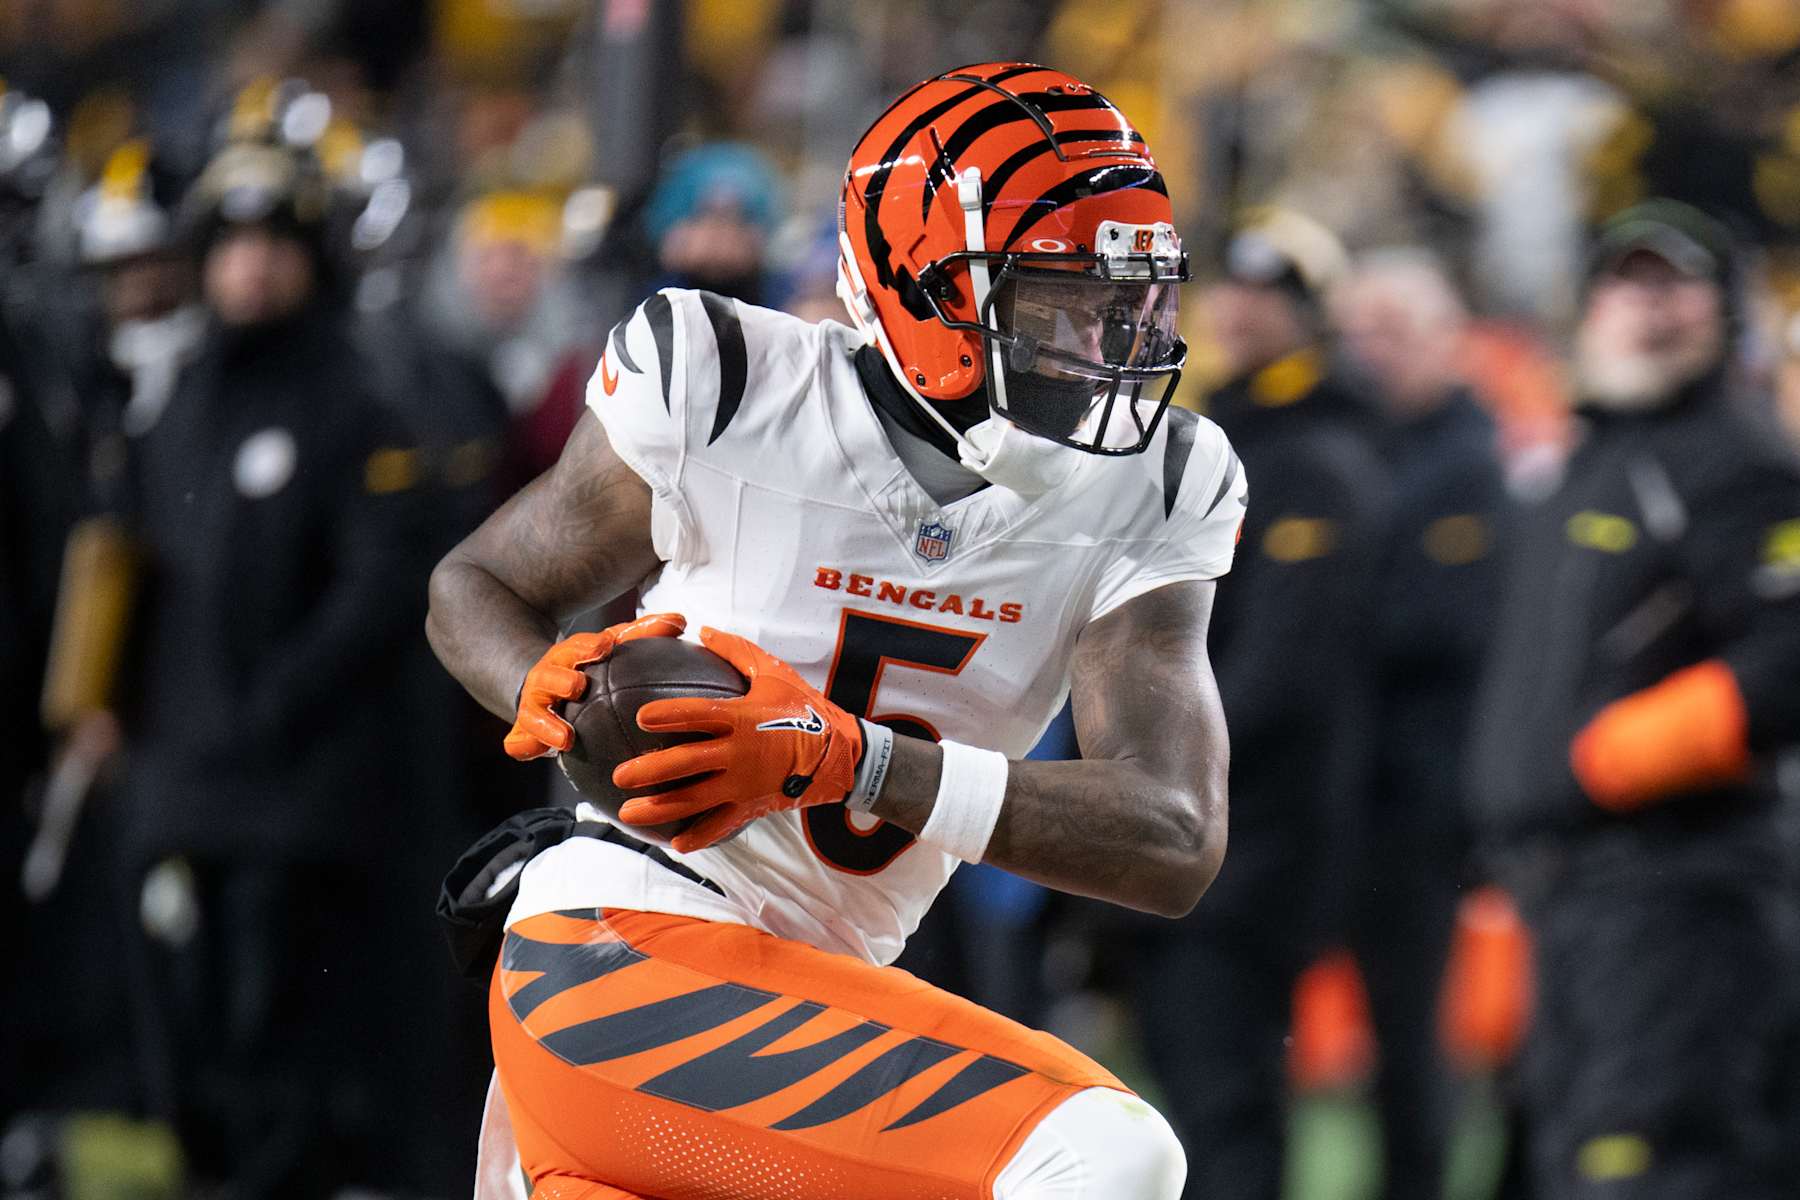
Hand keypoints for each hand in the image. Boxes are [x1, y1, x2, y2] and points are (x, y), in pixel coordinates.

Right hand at [502, 613, 685, 759]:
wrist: (546, 685)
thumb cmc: (589, 666)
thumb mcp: (613, 648)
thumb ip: (644, 635)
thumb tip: (680, 621)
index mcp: (570, 655)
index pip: (576, 647)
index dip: (587, 647)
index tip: (603, 648)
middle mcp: (548, 676)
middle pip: (549, 675)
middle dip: (561, 679)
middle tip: (578, 686)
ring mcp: (534, 704)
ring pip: (532, 712)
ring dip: (545, 724)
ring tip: (565, 738)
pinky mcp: (525, 731)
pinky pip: (518, 741)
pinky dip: (522, 747)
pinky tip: (531, 754)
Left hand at [611, 627, 863, 851]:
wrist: (841, 754)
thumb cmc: (805, 709)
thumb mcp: (774, 673)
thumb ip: (736, 651)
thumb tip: (703, 629)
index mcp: (741, 718)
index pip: (697, 715)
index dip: (668, 716)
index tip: (640, 717)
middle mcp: (738, 753)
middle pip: (685, 762)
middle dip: (649, 770)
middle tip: (620, 775)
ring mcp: (744, 783)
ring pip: (694, 800)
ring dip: (659, 808)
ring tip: (627, 812)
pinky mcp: (752, 805)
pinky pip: (721, 824)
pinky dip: (699, 836)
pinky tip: (676, 843)